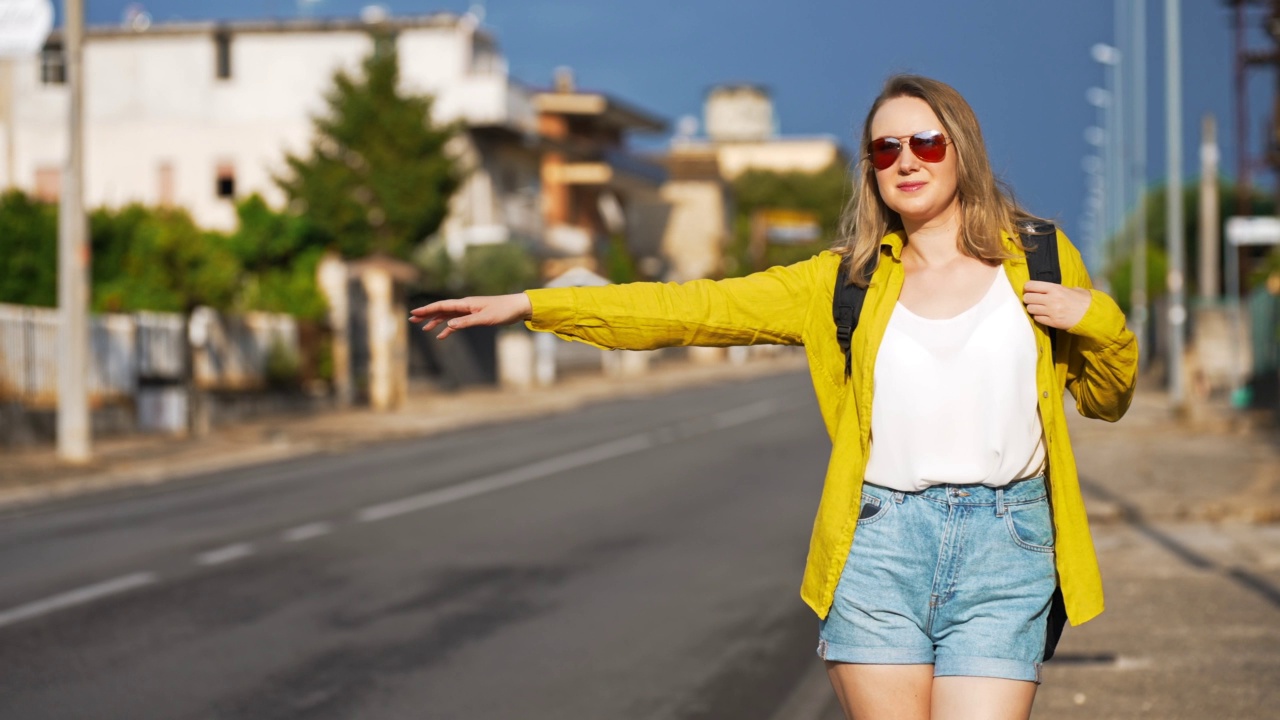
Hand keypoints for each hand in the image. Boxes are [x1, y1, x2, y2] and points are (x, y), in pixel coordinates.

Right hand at [408, 293, 532, 339]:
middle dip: (427, 314)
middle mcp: (465, 305)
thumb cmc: (503, 311)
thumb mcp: (485, 319)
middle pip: (441, 309)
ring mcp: (469, 310)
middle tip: (412, 319)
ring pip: (448, 316)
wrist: (517, 307)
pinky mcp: (475, 316)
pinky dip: (448, 328)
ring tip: (423, 328)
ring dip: (435, 321)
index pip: (442, 306)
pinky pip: (457, 322)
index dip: (427, 310)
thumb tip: (448, 325)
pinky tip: (442, 335)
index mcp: (466, 303)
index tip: (414, 313)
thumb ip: (466, 322)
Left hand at [1022, 281, 1091, 330]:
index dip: (1027, 287)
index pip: (1031, 285)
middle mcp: (1051, 299)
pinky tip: (1044, 315)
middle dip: (1028, 299)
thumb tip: (1044, 288)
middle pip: (1027, 298)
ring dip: (1032, 308)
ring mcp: (1051, 312)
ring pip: (1030, 309)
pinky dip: (1038, 317)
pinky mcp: (1053, 322)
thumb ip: (1057, 288)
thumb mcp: (1071, 289)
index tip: (1028, 289)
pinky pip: (1037, 319)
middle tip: (1032, 299)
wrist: (1092, 315)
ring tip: (1038, 308)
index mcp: (1055, 288)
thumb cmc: (1083, 300)